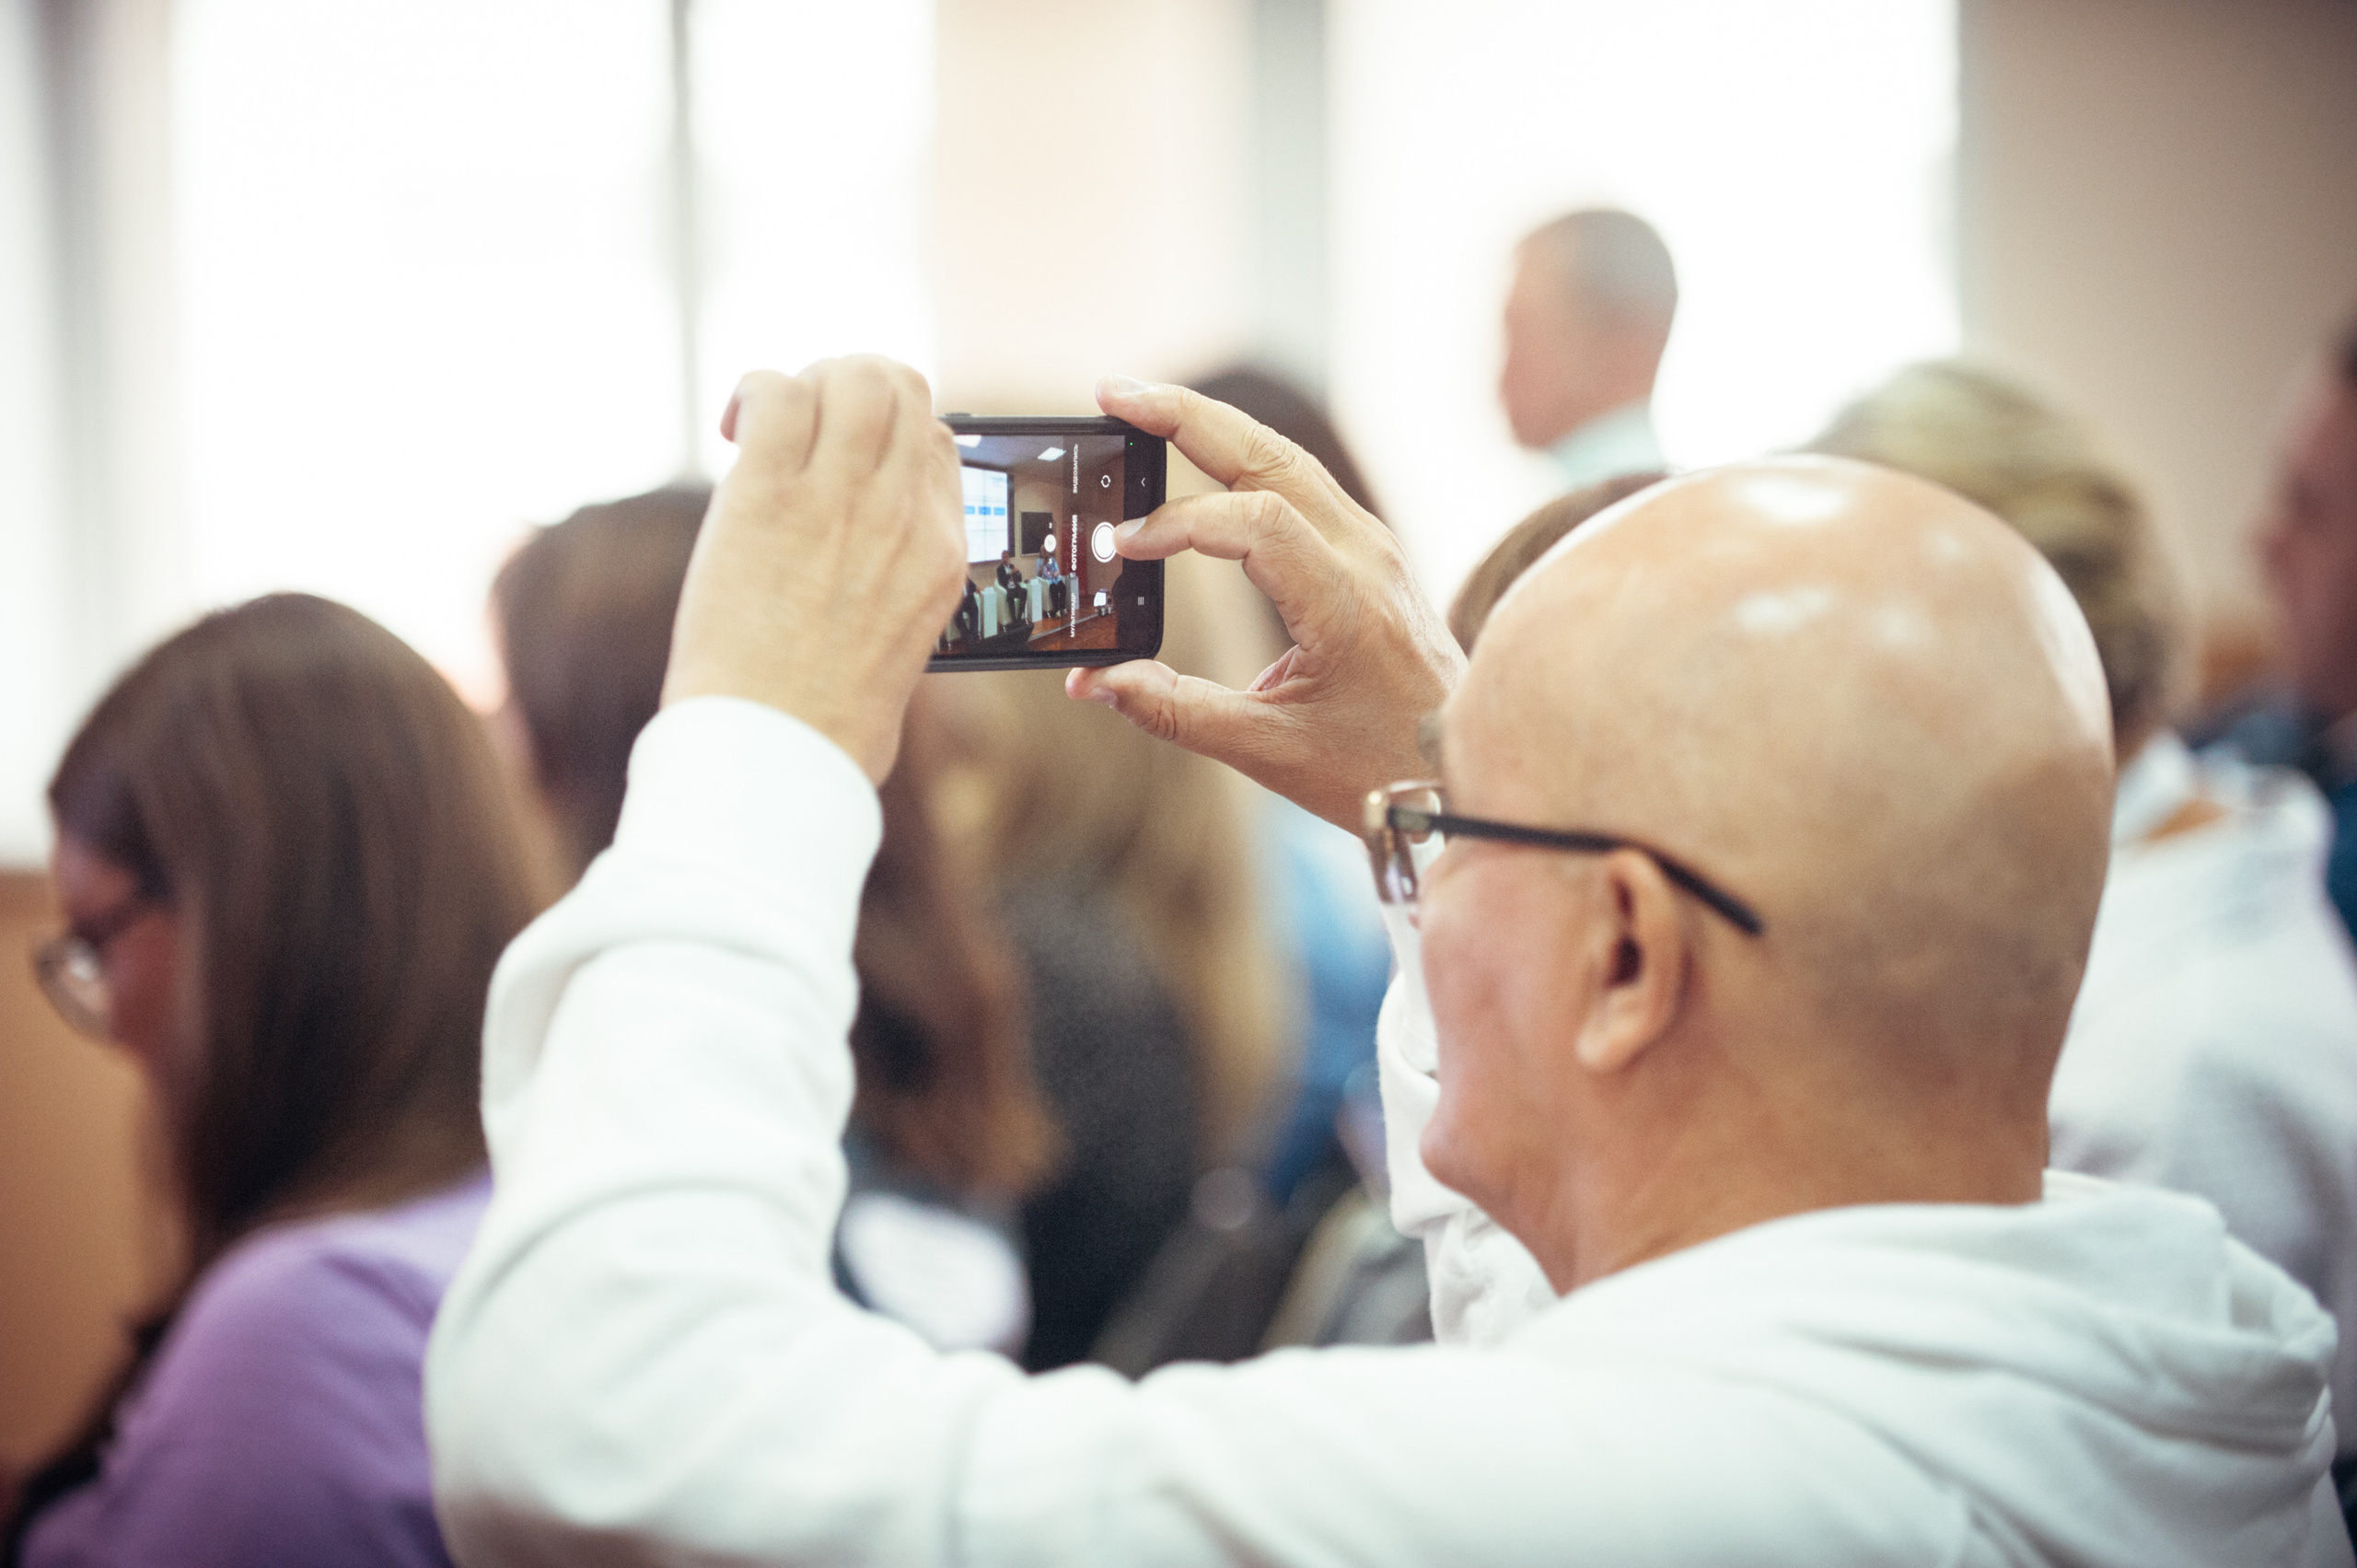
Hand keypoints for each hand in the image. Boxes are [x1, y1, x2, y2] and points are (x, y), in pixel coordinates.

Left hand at [663, 357, 964, 782]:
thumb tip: (866, 564)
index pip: (939, 443)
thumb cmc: (827, 724)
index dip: (892, 429)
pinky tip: (736, 430)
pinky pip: (777, 392)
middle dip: (852, 384)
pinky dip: (755, 392)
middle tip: (805, 424)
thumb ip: (893, 587)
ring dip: (807, 382)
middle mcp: (904, 515)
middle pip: (903, 390)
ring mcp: (841, 500)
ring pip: (849, 376)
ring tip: (768, 427)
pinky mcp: (770, 495)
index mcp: (940, 555)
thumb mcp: (897, 649)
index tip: (845, 454)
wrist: (782, 754)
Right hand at [1068, 377, 1466, 829]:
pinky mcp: (1366, 550)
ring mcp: (1371, 545)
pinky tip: (1197, 446)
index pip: (1254, 525)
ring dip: (1212, 424)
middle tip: (1112, 392)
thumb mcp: (1268, 750)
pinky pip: (1300, 481)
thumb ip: (1174, 711)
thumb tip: (1093, 684)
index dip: (1178, 524)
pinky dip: (1242, 456)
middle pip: (1270, 457)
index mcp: (1346, 606)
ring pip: (1286, 457)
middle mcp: (1365, 558)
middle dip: (1186, 417)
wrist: (1458, 771)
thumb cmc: (1376, 767)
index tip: (1121, 546)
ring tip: (1140, 405)